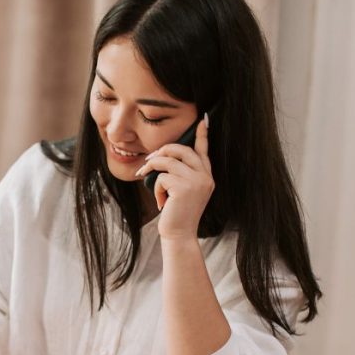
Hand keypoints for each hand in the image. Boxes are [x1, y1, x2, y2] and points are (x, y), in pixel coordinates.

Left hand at [135, 114, 212, 239]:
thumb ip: (180, 173)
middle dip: (162, 151)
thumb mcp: (183, 190)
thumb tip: (162, 156)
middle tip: (149, 161)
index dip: (202, 135)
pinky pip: (162, 177)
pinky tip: (161, 202)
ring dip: (152, 169)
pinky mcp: (184, 188)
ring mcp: (197, 181)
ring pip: (167, 161)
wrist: (180, 234)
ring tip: (147, 180)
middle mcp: (205, 176)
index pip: (203, 151)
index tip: (203, 120)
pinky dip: (156, 188)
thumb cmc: (177, 213)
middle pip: (181, 149)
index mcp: (206, 176)